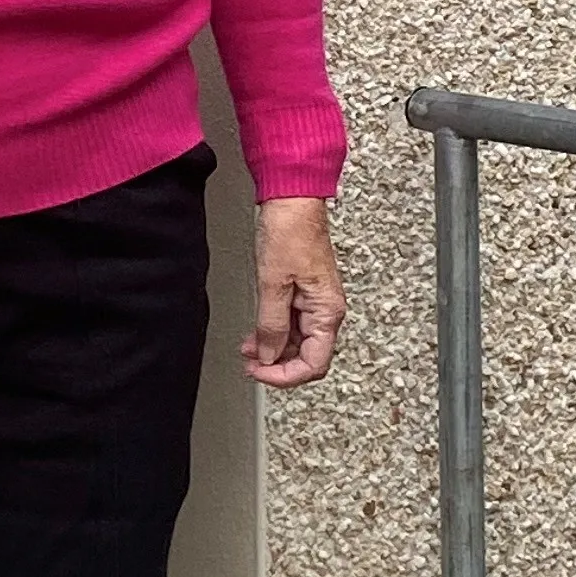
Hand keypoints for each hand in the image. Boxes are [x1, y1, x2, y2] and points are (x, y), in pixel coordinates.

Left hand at [246, 196, 345, 388]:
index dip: (285, 375)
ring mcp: (316, 301)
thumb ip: (272, 325)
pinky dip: (274, 332)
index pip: (314, 364)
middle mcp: (326, 309)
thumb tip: (269, 355)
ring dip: (273, 349)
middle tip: (250, 364)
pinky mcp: (305, 292)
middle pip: (307, 357)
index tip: (259, 372)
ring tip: (248, 350)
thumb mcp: (273, 284)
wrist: (292, 200)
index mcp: (327, 311)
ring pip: (298, 342)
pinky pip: (292, 324)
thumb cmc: (290, 232)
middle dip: (278, 365)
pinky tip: (256, 332)